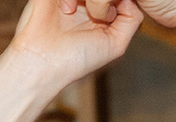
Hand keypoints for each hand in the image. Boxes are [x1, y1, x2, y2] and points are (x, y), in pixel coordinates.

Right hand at [7, 0, 143, 86]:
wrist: (44, 61)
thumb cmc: (77, 59)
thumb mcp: (116, 44)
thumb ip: (131, 19)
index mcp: (102, 12)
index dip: (121, 1)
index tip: (111, 18)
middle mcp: (87, 0)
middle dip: (106, 0)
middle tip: (99, 16)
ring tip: (80, 14)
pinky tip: (66, 10)